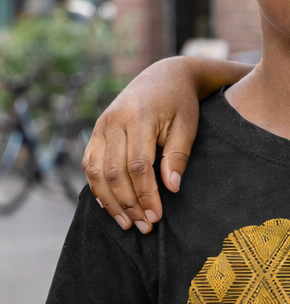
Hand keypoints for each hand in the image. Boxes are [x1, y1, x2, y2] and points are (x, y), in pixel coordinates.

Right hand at [83, 57, 202, 231]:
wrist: (163, 76)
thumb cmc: (180, 103)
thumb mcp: (187, 126)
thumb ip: (177, 156)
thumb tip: (171, 188)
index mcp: (139, 117)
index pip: (138, 166)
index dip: (146, 195)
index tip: (156, 217)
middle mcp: (113, 121)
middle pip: (115, 172)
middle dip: (129, 204)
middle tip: (144, 226)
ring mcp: (100, 126)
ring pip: (97, 172)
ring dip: (110, 202)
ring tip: (127, 223)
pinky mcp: (96, 132)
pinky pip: (89, 164)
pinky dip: (97, 187)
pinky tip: (110, 206)